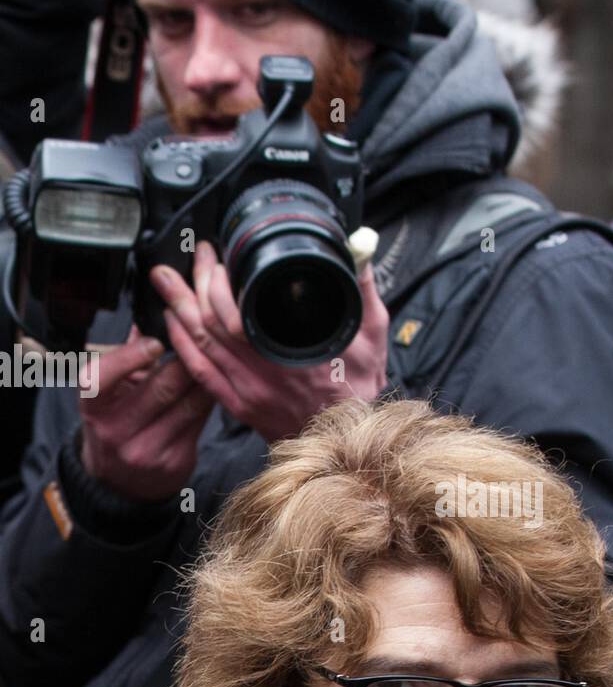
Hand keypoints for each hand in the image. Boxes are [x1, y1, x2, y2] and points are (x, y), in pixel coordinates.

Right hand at [79, 327, 216, 500]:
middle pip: (162, 387)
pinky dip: (211, 400)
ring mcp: (146, 449)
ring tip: (216, 359)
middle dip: (186, 361)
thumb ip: (125, 355)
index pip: (103, 377)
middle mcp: (115, 430)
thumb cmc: (115, 422)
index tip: (155, 342)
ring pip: (189, 404)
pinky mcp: (174, 461)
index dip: (131, 357)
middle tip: (204, 341)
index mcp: (93, 406)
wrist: (119, 481)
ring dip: (206, 378)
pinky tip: (218, 386)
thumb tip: (145, 314)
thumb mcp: (108, 392)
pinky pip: (201, 422)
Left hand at [153, 242, 390, 442]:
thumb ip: (364, 290)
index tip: (217, 257)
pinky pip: (199, 373)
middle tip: (190, 258)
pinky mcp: (240, 406)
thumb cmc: (360, 388)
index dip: (218, 281)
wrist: (349, 435)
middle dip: (194, 283)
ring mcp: (248, 392)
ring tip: (165, 280)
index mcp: (291, 354)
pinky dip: (180, 345)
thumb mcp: (372, 336)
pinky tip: (172, 324)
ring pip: (200, 345)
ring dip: (179, 308)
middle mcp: (264, 374)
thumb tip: (360, 250)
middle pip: (211, 323)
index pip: (238, 313)